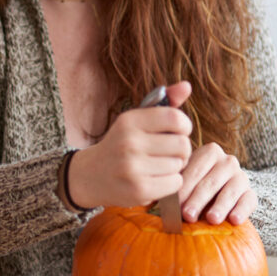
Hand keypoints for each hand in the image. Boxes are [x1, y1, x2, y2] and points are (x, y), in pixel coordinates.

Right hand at [69, 82, 192, 208]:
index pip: (175, 118)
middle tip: (168, 153)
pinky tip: (155, 179)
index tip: (176, 132)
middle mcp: (129, 142)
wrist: (89, 176)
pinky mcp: (138, 190)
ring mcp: (133, 168)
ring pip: (179, 165)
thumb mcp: (135, 121)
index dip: (183, 126)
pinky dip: (170, 183)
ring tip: (157, 167)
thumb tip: (187, 85)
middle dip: (181, 150)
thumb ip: (163, 104)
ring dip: (174, 167)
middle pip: (182, 144)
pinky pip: (175, 183)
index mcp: (129, 121)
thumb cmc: (120, 145)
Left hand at [178, 142, 257, 224]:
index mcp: (209, 152)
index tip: (174, 204)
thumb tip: (153, 202)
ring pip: (231, 191)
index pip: (195, 170)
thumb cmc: (190, 186)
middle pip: (211, 182)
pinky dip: (242, 210)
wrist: (213, 192)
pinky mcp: (250, 193)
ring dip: (220, 206)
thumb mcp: (182, 182)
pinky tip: (234, 220)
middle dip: (198, 200)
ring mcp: (241, 177)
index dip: (184, 188)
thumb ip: (172, 188)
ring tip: (211, 219)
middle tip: (187, 215)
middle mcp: (228, 161)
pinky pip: (249, 201)